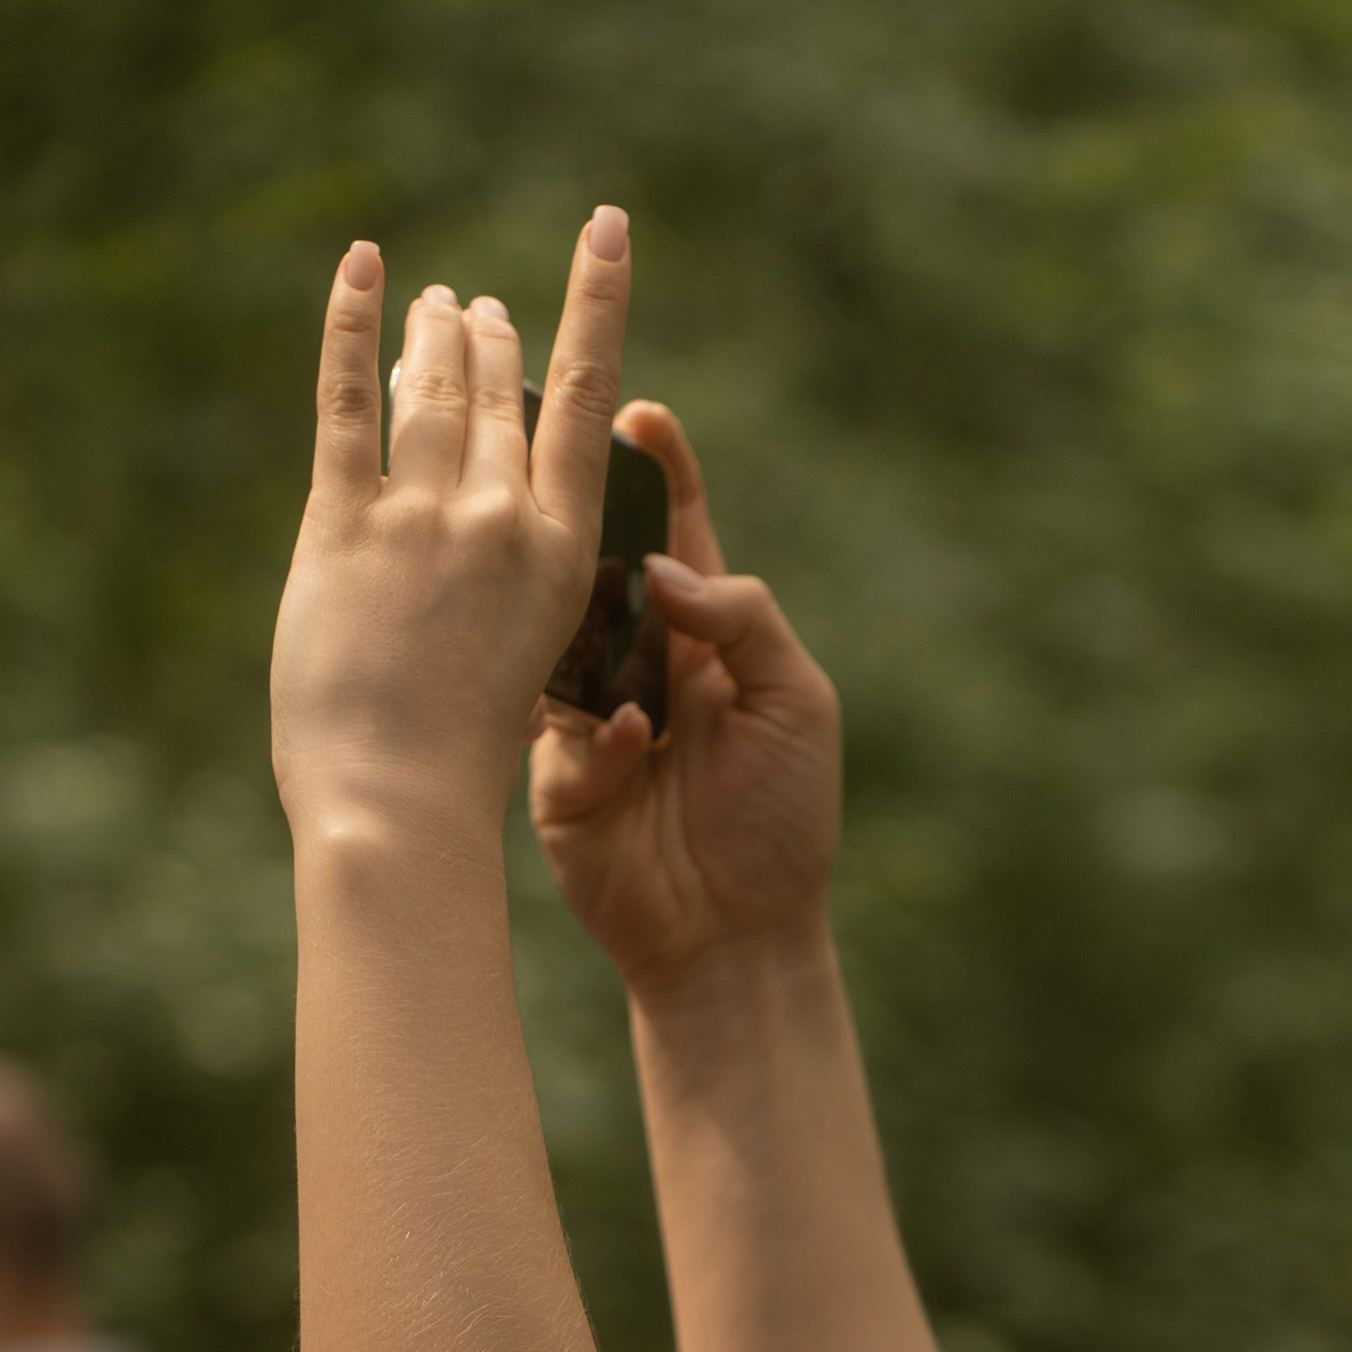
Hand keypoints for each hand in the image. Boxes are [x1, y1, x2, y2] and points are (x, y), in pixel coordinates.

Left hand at [271, 213, 630, 845]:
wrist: (396, 802)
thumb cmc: (461, 764)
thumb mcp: (523, 667)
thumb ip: (511, 588)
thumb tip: (491, 546)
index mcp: (560, 554)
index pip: (587, 401)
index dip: (597, 301)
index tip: (605, 231)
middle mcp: (498, 517)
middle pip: (501, 387)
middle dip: (491, 338)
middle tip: (477, 310)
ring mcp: (418, 515)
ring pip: (432, 384)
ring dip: (434, 330)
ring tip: (434, 302)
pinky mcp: (340, 524)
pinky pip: (345, 401)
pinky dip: (349, 325)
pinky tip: (359, 269)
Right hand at [526, 407, 841, 991]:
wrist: (741, 938)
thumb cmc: (784, 818)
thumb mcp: (798, 703)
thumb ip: (745, 620)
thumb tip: (663, 568)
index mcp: (703, 634)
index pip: (675, 533)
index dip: (658, 470)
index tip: (641, 413)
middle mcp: (638, 662)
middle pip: (596, 567)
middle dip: (575, 516)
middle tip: (554, 464)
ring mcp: (588, 717)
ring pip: (556, 640)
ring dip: (565, 619)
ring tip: (567, 590)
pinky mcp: (556, 778)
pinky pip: (560, 735)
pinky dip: (599, 736)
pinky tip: (635, 747)